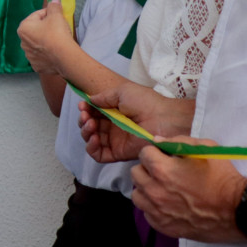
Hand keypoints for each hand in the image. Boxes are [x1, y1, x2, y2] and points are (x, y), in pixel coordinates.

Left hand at [16, 0, 77, 75]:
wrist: (64, 57)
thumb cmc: (57, 34)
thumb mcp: (56, 15)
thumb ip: (54, 6)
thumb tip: (54, 1)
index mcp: (23, 28)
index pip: (37, 15)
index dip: (49, 13)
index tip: (57, 15)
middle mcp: (22, 43)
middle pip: (37, 30)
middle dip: (47, 28)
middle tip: (59, 27)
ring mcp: (29, 56)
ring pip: (39, 44)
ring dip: (47, 41)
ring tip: (58, 40)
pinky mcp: (37, 66)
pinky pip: (43, 56)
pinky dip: (49, 53)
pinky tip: (56, 51)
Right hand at [79, 83, 193, 162]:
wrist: (164, 120)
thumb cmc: (147, 103)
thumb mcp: (123, 92)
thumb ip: (105, 96)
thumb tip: (90, 100)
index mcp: (116, 112)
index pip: (94, 114)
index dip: (86, 110)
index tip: (82, 105)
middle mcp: (114, 128)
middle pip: (90, 127)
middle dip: (83, 121)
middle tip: (86, 116)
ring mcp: (116, 141)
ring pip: (91, 140)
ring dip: (85, 132)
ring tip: (91, 125)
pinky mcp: (118, 153)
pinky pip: (98, 155)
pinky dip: (91, 148)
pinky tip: (94, 138)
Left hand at [130, 143, 246, 241]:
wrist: (239, 210)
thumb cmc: (223, 177)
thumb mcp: (205, 149)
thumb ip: (178, 142)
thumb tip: (157, 141)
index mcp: (163, 170)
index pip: (144, 153)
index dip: (156, 153)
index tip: (165, 157)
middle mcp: (154, 190)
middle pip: (136, 173)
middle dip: (148, 169)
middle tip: (165, 172)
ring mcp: (157, 210)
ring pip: (137, 195)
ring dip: (147, 189)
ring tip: (164, 189)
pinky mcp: (162, 226)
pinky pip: (146, 213)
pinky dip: (153, 207)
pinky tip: (169, 204)